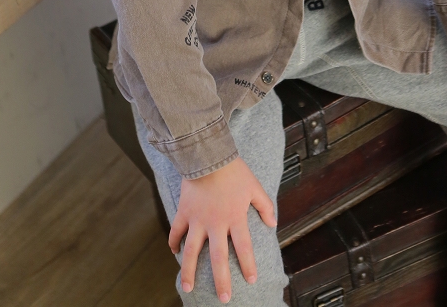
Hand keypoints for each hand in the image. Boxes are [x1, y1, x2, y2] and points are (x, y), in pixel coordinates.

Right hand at [168, 156, 276, 302]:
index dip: (248, 265)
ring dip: (189, 270)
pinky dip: (174, 242)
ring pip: (192, 251)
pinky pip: (176, 231)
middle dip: (221, 279)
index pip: (244, 247)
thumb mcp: (254, 186)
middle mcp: (216, 223)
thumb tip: (273, 223)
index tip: (251, 280)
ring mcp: (197, 219)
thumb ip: (264, 205)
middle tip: (224, 298)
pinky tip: (174, 252)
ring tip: (188, 287)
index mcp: (235, 217)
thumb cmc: (233, 170)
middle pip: (218, 257)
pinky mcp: (183, 211)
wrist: (208, 154)